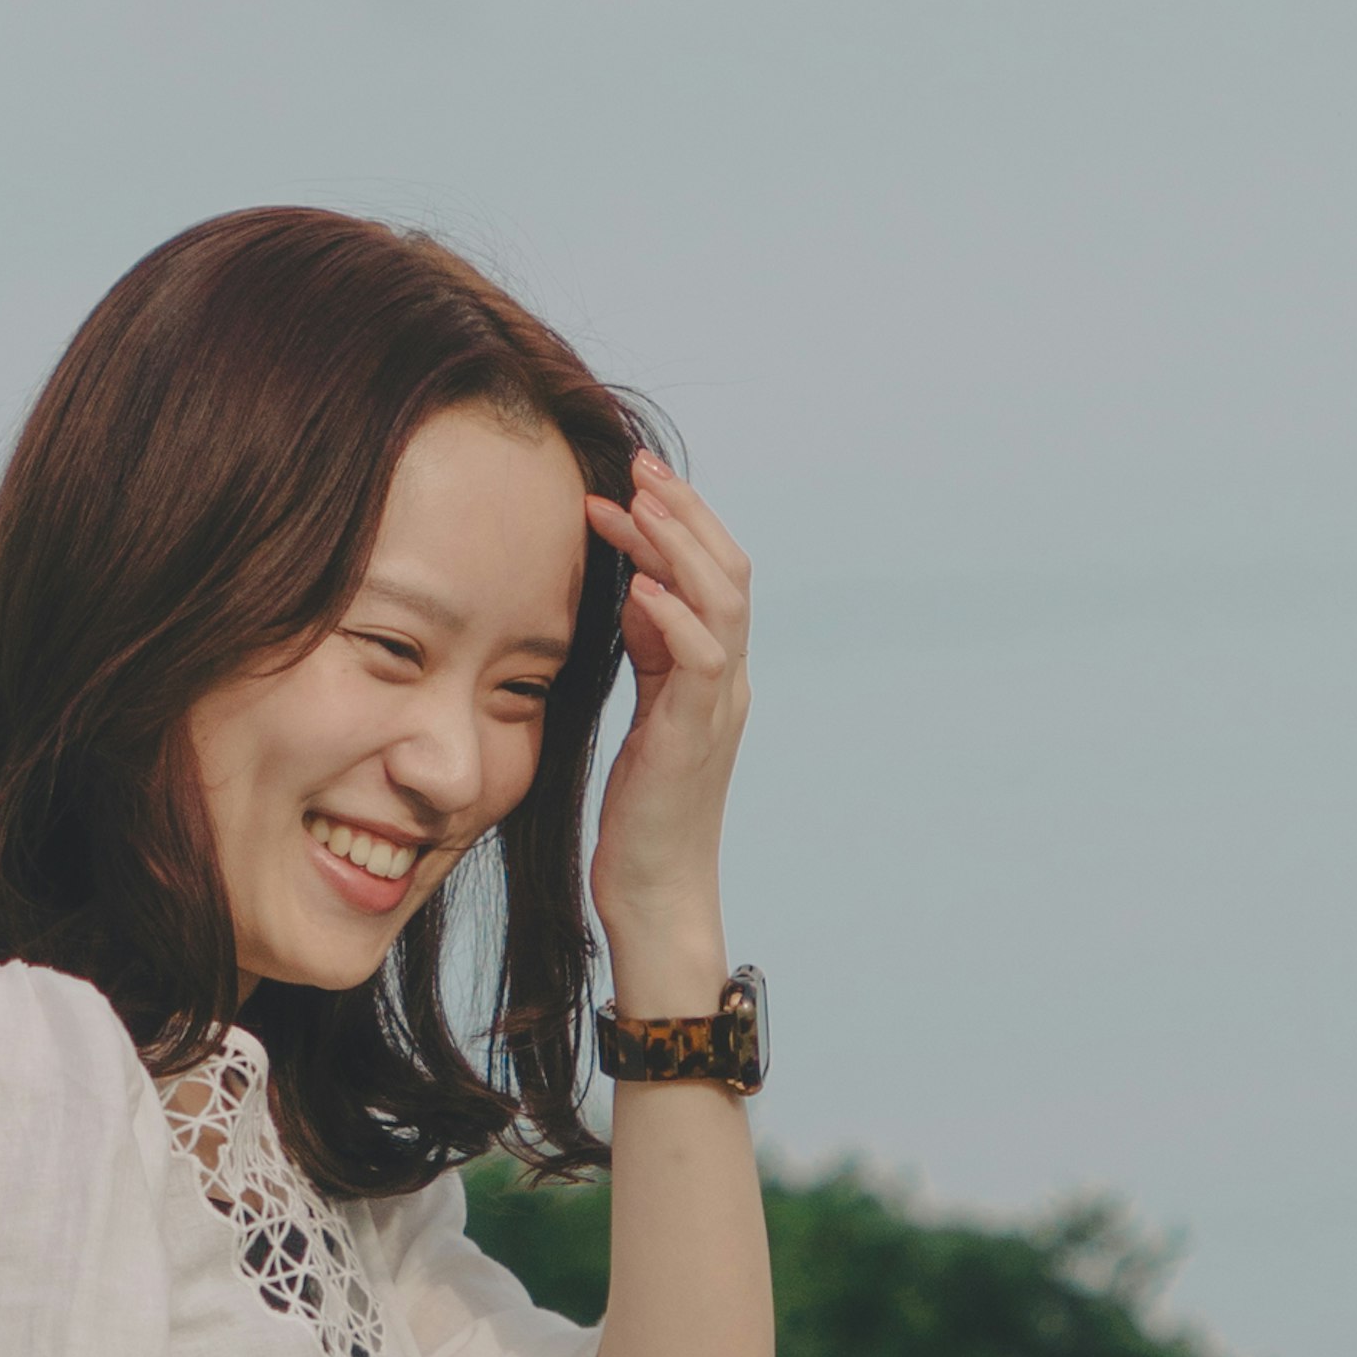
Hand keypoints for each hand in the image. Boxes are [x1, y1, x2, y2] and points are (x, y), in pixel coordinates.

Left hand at [582, 454, 751, 1000]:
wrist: (655, 889)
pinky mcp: (693, 738)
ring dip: (678, 546)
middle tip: (636, 467)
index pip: (713, 575)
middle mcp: (728, 681)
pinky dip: (673, 616)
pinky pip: (699, 662)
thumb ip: (649, 650)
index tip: (628, 483)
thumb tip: (635, 588)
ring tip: (637, 504)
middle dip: (684, 513)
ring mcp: (717, 707)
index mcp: (716, 672)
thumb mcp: (645, 710)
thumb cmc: (642, 807)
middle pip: (728, 572)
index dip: (678, 523)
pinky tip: (637, 586)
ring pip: (722, 603)